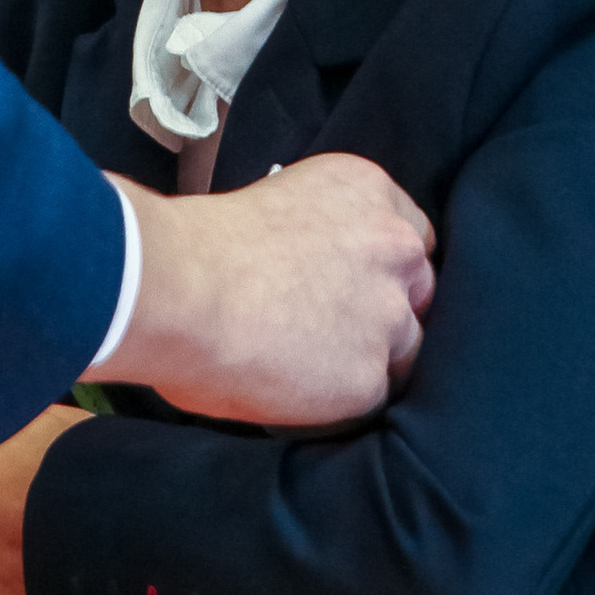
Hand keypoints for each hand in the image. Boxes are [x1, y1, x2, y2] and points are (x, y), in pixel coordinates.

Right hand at [110, 155, 433, 428]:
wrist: (176, 288)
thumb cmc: (195, 247)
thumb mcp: (272, 203)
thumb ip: (316, 236)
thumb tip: (308, 274)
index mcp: (366, 190)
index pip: (410, 233)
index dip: (383, 267)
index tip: (357, 284)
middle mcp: (391, 248)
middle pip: (417, 292)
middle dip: (384, 313)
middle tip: (334, 331)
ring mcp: (387, 316)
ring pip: (401, 351)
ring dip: (365, 361)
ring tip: (309, 370)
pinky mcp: (368, 377)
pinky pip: (367, 399)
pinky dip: (338, 404)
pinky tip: (295, 394)